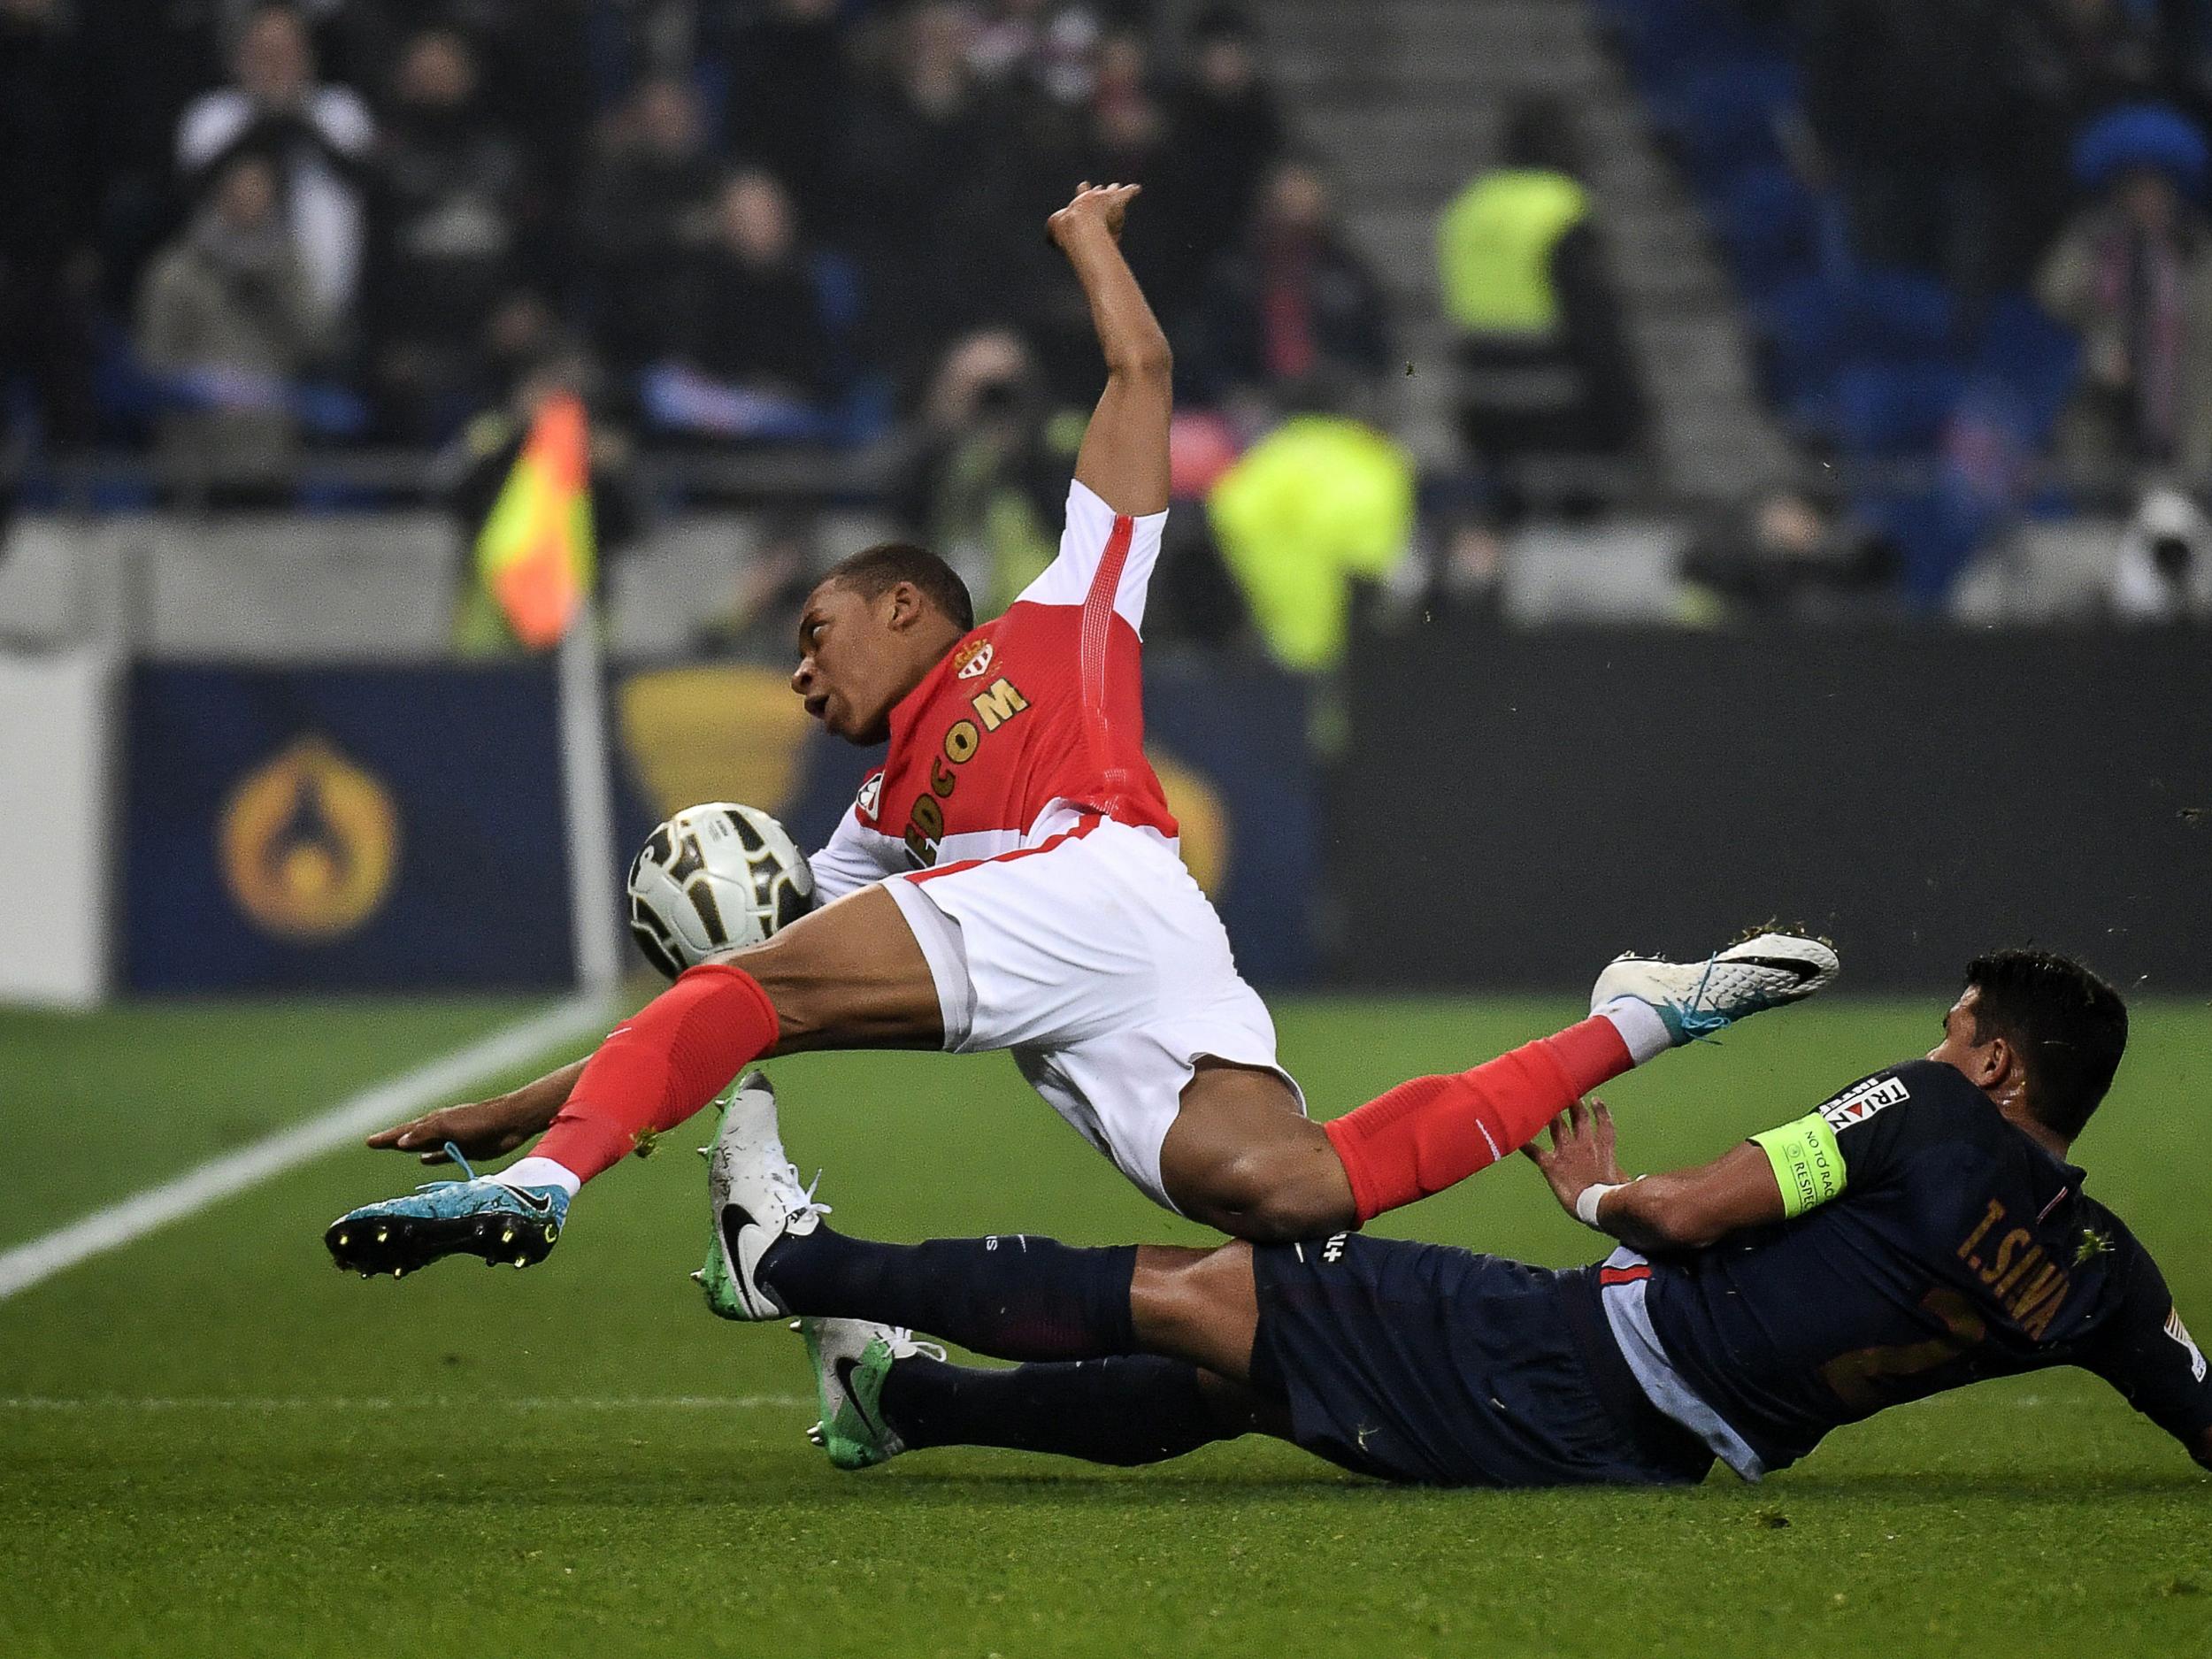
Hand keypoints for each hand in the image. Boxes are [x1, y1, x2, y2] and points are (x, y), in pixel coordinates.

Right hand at [366, 1093, 544, 1164]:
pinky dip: (432, 1157)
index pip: (405, 1130)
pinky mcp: (465, 1149)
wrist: (510, 1123)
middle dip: (393, 1140)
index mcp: (434, 1121)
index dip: (387, 1137)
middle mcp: (440, 1129)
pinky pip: (442, 1154)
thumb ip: (425, 1134)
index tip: (369, 1141)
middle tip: (374, 1143)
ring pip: (425, 1144)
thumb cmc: (479, 1122)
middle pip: (411, 1136)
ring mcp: (453, 1139)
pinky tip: (424, 1161)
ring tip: (395, 1149)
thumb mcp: (449, 1126)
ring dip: (410, 1148)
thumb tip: (402, 1141)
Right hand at [1049, 181, 1140, 249]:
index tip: (1082, 188)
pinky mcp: (1117, 199)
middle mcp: (1090, 197)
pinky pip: (1127, 193)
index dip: (1080, 194)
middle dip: (1098, 191)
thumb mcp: (1054, 233)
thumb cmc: (1065, 231)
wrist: (1077, 225)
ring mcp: (1105, 197)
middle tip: (1099, 188)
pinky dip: (1132, 191)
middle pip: (1096, 192)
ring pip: (1111, 191)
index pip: (1079, 196)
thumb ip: (1053, 235)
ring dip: (1114, 190)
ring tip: (1117, 186)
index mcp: (1077, 204)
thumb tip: (1049, 239)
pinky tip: (1137, 188)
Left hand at [1521, 1098, 1625, 1216]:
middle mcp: (1584, 1145)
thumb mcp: (1625, 1185)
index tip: (1596, 1099)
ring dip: (1550, 1115)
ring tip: (1542, 1101)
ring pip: (1556, 1126)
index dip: (1601, 1112)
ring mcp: (1566, 1152)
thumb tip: (1633, 1182)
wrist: (1599, 1205)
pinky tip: (1513, 1136)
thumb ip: (1624, 1178)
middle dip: (1571, 1104)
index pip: (1604, 1125)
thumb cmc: (1614, 1199)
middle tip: (1565, 1092)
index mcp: (1603, 1149)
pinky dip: (1524, 1143)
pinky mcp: (1551, 1164)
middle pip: (1578, 1118)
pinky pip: (1534, 1151)